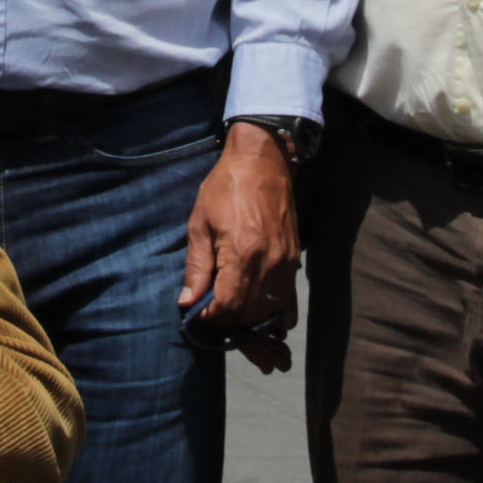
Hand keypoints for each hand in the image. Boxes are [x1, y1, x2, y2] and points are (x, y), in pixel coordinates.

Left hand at [180, 122, 300, 372]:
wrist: (263, 162)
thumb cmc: (225, 188)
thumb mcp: (200, 224)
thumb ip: (196, 267)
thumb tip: (187, 302)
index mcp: (243, 253)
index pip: (228, 307)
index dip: (211, 317)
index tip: (198, 312)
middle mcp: (269, 263)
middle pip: (249, 314)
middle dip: (228, 321)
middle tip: (211, 312)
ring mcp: (286, 263)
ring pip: (269, 311)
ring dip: (249, 319)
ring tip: (232, 312)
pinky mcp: (294, 261)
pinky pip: (286, 300)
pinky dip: (273, 313)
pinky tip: (260, 314)